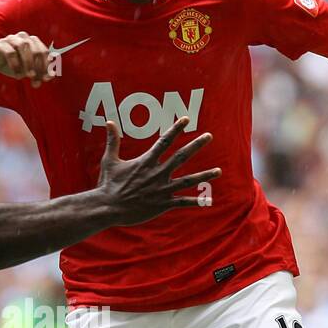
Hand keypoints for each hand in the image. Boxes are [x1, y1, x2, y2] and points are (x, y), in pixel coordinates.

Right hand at [0, 32, 51, 87]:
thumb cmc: (11, 65)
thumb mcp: (26, 70)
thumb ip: (38, 72)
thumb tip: (51, 76)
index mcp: (32, 41)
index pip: (44, 51)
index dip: (47, 65)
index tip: (47, 79)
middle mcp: (23, 37)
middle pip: (36, 49)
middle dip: (38, 67)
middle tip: (36, 80)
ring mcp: (11, 39)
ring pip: (24, 47)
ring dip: (28, 63)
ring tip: (29, 77)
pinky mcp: (0, 44)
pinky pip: (10, 52)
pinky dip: (16, 64)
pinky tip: (17, 75)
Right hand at [96, 117, 221, 225]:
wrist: (108, 208)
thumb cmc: (108, 184)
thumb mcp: (109, 160)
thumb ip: (112, 141)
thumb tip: (109, 121)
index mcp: (146, 162)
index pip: (164, 141)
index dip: (176, 129)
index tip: (186, 119)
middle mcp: (157, 174)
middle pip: (181, 156)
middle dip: (196, 145)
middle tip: (209, 136)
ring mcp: (161, 190)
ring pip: (188, 181)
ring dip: (204, 175)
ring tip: (219, 171)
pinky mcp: (162, 204)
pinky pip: (183, 202)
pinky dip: (196, 201)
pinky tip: (209, 201)